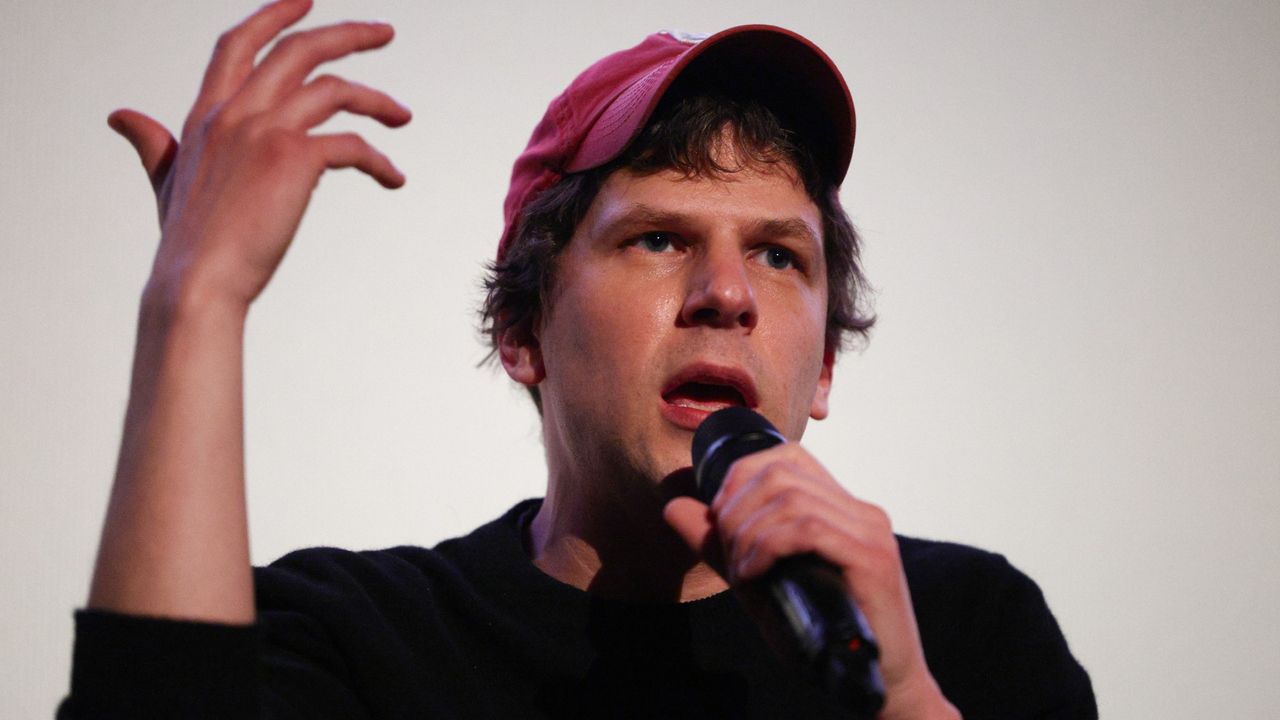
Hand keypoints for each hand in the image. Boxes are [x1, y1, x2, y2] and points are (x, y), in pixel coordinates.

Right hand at [110, 0, 410, 311]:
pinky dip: (379, 159)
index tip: (305, 2)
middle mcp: (235, 113)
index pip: (238, 44)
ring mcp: (265, 132)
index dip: (273, 15)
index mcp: (206, 115)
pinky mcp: (295, 159)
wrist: (198, 281)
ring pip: (335, 89)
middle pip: (297, 49)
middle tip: (383, 32)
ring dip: (377, 99)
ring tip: (402, 116)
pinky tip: (393, 177)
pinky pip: (351, 144)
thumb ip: (153, 144)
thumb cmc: (187, 242)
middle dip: (346, 34)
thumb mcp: (165, 181)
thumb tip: (122, 118)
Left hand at [664, 443, 959, 718]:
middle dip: (736, 508)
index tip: (718, 517)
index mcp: (840, 507)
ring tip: (741, 570)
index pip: (787, 456)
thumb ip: (719, 544)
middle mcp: (859, 510)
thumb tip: (673, 506)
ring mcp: (870, 531)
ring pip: (791, 498)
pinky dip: (768, 547)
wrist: (877, 683)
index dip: (741, 475)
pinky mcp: (873, 558)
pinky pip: (808, 530)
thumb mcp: (758, 581)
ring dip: (749, 532)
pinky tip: (753, 574)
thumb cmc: (821, 634)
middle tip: (727, 550)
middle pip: (780, 472)